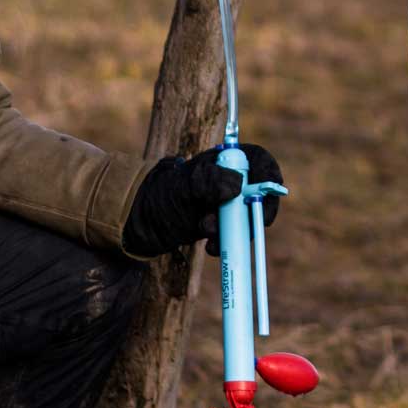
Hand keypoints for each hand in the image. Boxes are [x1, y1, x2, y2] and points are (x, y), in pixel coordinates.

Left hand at [122, 144, 283, 257]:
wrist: (138, 225)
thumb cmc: (159, 197)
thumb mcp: (182, 187)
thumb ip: (209, 181)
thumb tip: (237, 185)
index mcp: (222, 161)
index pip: (258, 160)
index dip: (269, 176)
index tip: (266, 196)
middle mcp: (228, 180)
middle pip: (260, 193)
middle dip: (250, 213)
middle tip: (241, 227)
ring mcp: (226, 204)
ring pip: (248, 218)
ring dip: (235, 231)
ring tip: (206, 234)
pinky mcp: (221, 225)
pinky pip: (236, 235)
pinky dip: (227, 243)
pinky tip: (209, 247)